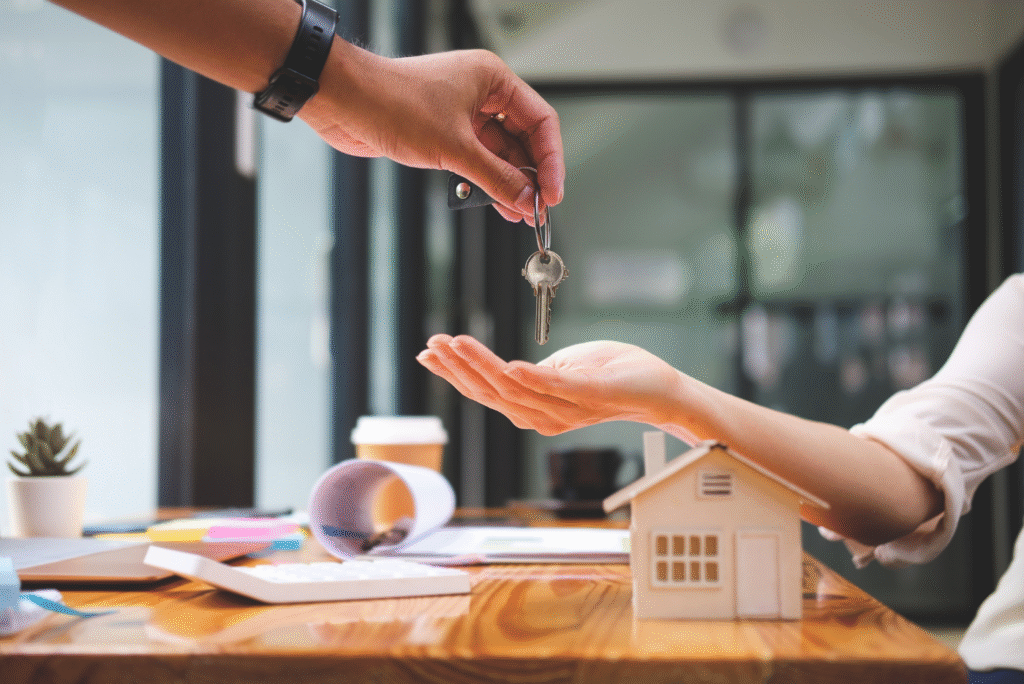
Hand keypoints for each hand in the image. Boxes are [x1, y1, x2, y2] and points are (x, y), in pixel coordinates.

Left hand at [302, 45, 563, 224]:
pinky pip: (476, 159)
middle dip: (530, 176)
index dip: (551, 161)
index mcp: (492, 80)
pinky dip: (485, 181)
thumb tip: (525, 198)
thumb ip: (495, 177)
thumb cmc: (391, 101)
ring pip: (498, 152)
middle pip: (522, 139)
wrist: (343, 101)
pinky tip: (495, 203)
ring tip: (519, 213)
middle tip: (537, 209)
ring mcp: (462, 113)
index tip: (552, 193)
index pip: (540, 121)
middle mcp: (481, 93)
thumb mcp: (454, 148)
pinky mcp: (443, 132)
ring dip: (508, 183)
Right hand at [416, 335, 683, 434]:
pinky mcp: (592, 397)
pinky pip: (556, 390)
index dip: (453, 374)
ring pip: (514, 391)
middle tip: (433, 344)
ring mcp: (568, 409)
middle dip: (458, 368)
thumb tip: (503, 366)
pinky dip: (531, 379)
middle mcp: (544, 416)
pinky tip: (509, 366)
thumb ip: (531, 374)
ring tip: (457, 344)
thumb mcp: (560, 369)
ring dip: (483, 367)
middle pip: (490, 394)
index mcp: (534, 407)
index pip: (484, 391)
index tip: (427, 352)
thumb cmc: (610, 375)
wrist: (659, 388)